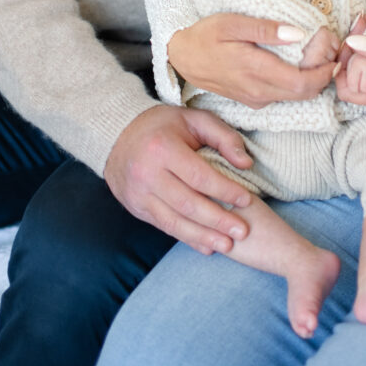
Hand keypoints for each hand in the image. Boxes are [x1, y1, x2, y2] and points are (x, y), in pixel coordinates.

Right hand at [104, 104, 253, 254]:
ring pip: (175, 221)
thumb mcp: (195, 119)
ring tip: (227, 245)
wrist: (119, 135)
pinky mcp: (136, 208)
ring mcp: (139, 194)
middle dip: (218, 220)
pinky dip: (187, 238)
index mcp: (162, 148)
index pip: (199, 176)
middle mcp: (147, 173)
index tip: (246, 199)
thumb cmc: (164, 125)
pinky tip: (206, 246)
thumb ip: (223, 137)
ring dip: (204, 236)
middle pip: (188, 203)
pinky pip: (164, 227)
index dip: (225, 190)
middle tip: (242, 231)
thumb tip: (245, 164)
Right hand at [168, 13, 335, 108]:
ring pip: (296, 96)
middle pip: (304, 93)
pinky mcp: (253, 100)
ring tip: (320, 56)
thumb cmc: (206, 35)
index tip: (336, 55)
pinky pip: (284, 96)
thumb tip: (298, 34)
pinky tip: (300, 65)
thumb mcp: (233, 23)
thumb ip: (266, 29)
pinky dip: (299, 84)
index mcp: (255, 70)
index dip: (325, 72)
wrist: (181, 57)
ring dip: (313, 81)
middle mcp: (258, 91)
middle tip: (333, 54)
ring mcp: (255, 98)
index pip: (302, 82)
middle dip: (324, 76)